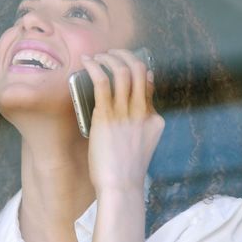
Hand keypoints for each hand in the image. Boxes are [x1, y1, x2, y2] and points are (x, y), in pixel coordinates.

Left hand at [80, 49, 164, 194]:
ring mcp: (127, 113)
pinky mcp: (107, 116)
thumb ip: (139, 125)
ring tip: (98, 56)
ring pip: (122, 71)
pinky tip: (88, 62)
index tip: (123, 63)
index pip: (147, 83)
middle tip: (111, 53)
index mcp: (154, 119)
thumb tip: (128, 108)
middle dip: (125, 55)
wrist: (119, 187)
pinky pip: (102, 81)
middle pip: (139, 70)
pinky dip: (95, 67)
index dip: (135, 69)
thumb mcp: (140, 145)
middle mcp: (144, 112)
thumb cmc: (124, 170)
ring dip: (109, 57)